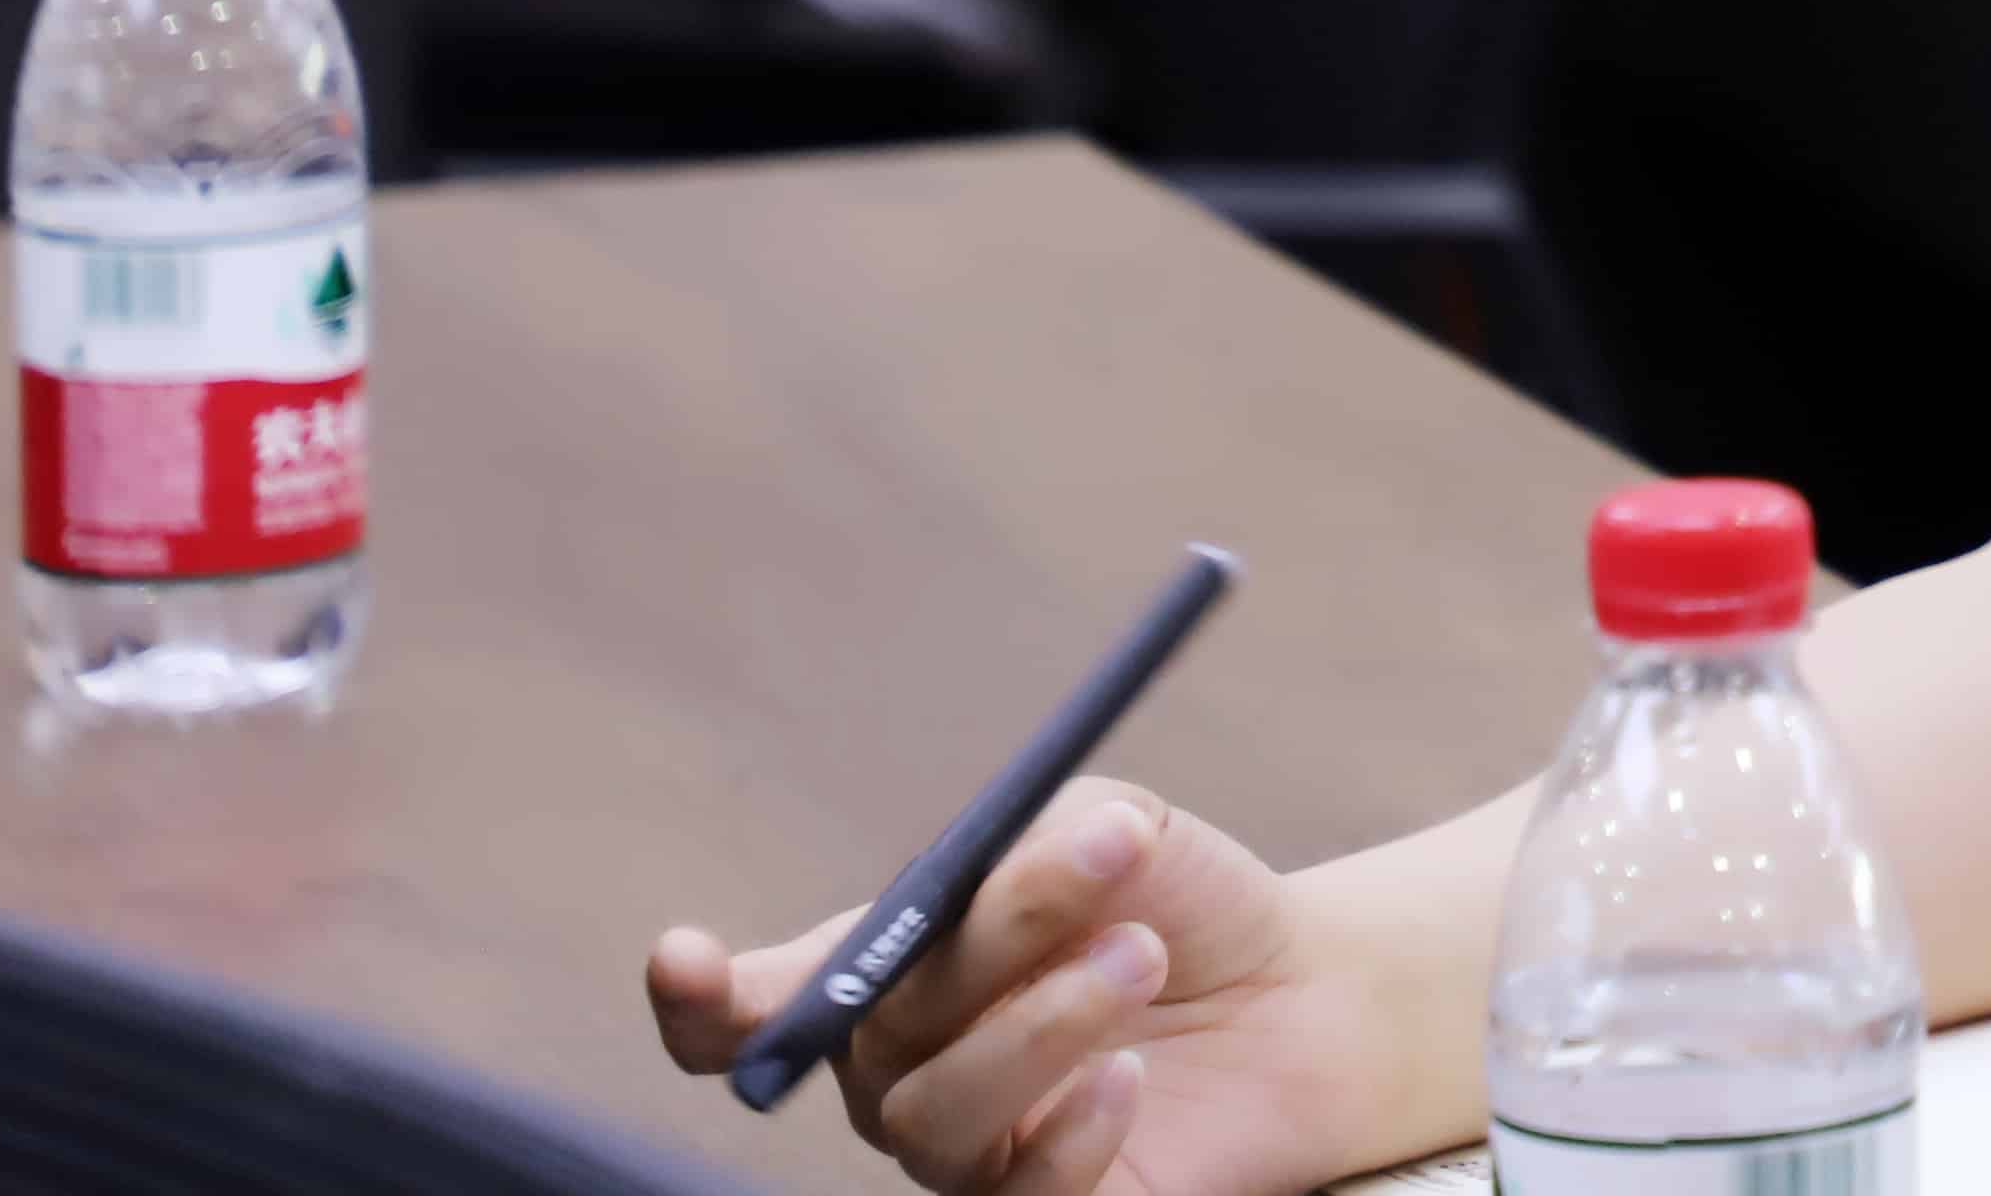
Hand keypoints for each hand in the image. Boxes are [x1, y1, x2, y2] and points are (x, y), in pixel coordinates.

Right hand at [647, 781, 1370, 1195]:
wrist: (1307, 986)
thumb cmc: (1179, 900)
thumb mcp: (1110, 835)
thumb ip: (1026, 852)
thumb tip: (985, 876)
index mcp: (884, 976)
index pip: (746, 1012)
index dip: (696, 1000)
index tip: (683, 958)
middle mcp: (899, 1076)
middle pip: (871, 1031)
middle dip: (989, 942)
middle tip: (1101, 867)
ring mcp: (964, 1154)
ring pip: (931, 1115)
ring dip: (1044, 1022)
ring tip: (1143, 954)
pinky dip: (1071, 1131)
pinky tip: (1131, 1075)